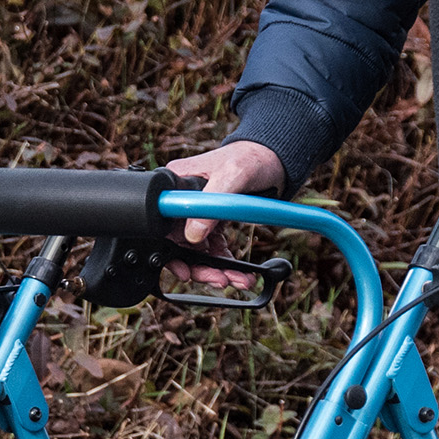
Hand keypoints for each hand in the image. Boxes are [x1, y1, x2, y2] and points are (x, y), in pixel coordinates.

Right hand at [164, 138, 285, 286]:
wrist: (275, 158)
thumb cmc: (251, 158)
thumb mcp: (231, 176)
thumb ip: (209, 206)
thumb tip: (192, 236)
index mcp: (175, 184)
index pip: (163, 226)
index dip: (171, 253)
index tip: (186, 271)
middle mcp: (181, 200)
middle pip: (178, 243)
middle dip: (198, 267)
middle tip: (219, 280)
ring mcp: (196, 212)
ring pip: (196, 250)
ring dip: (214, 269)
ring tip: (235, 280)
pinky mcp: (213, 220)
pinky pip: (213, 248)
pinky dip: (224, 263)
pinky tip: (238, 273)